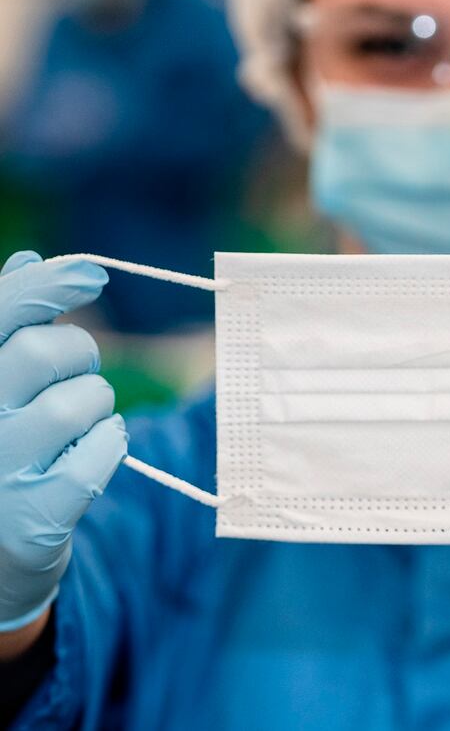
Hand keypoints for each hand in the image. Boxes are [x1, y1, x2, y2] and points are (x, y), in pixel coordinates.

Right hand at [0, 251, 126, 632]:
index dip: (46, 287)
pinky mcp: (32, 520)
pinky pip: (100, 455)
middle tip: (74, 375)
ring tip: (74, 426)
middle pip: (45, 352)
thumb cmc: (1, 444)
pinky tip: (90, 454)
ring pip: (81, 402)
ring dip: (97, 406)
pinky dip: (109, 445)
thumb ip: (9, 324)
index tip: (91, 274)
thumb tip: (30, 260)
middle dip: (79, 354)